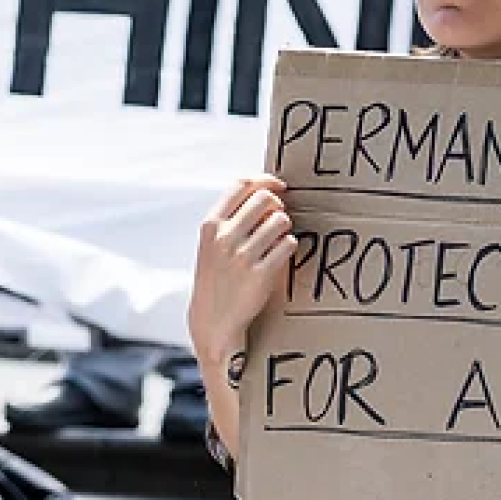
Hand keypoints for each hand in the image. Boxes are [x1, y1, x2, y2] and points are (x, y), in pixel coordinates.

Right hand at [189, 175, 294, 364]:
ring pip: (281, 220)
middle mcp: (225, 237)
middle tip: (278, 217)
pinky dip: (289, 246)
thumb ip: (232, 217)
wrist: (213, 320)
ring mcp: (242, 256)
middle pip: (265, 198)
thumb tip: (267, 190)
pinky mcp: (261, 274)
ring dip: (285, 227)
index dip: (265, 180)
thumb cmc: (217, 277)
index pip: (241, 184)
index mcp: (211, 225)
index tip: (278, 186)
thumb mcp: (211, 243)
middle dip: (278, 205)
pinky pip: (288, 244)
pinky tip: (281, 254)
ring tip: (279, 239)